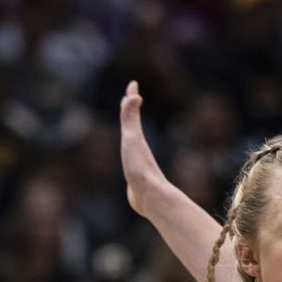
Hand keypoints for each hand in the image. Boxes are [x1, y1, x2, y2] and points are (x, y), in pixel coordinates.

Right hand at [119, 81, 170, 218]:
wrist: (151, 197)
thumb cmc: (140, 168)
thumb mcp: (133, 140)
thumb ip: (130, 119)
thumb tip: (134, 95)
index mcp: (136, 138)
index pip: (132, 112)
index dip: (131, 98)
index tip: (133, 84)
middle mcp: (138, 147)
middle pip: (133, 124)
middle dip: (130, 110)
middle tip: (131, 98)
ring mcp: (138, 161)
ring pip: (133, 141)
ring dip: (131, 131)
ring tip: (130, 125)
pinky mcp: (136, 176)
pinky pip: (132, 158)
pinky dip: (130, 153)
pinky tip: (132, 158)